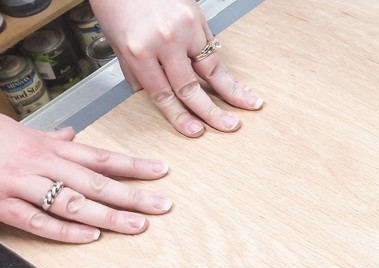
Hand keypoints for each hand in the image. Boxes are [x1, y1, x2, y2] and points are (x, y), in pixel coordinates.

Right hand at [0, 115, 171, 242]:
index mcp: (47, 149)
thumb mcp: (18, 131)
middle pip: (95, 181)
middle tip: (162, 206)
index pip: (100, 157)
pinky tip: (91, 237)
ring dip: (107, 216)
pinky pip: (36, 221)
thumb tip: (72, 135)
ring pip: (72, 202)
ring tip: (136, 226)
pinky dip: (64, 231)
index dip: (133, 165)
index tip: (162, 171)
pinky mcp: (0, 205)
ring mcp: (20, 185)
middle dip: (132, 195)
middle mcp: (40, 165)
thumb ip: (48, 138)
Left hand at [89, 0, 262, 136]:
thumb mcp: (117, 41)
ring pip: (211, 68)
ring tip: (250, 104)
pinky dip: (224, 67)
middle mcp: (164, 41)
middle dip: (212, 112)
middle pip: (191, 87)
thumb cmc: (116, 1)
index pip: (163, 94)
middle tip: (229, 126)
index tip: (195, 131)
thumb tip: (151, 94)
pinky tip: (236, 81)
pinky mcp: (198, 18)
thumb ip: (136, 71)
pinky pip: (212, 48)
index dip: (180, 117)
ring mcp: (185, 28)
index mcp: (139, 51)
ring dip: (233, 90)